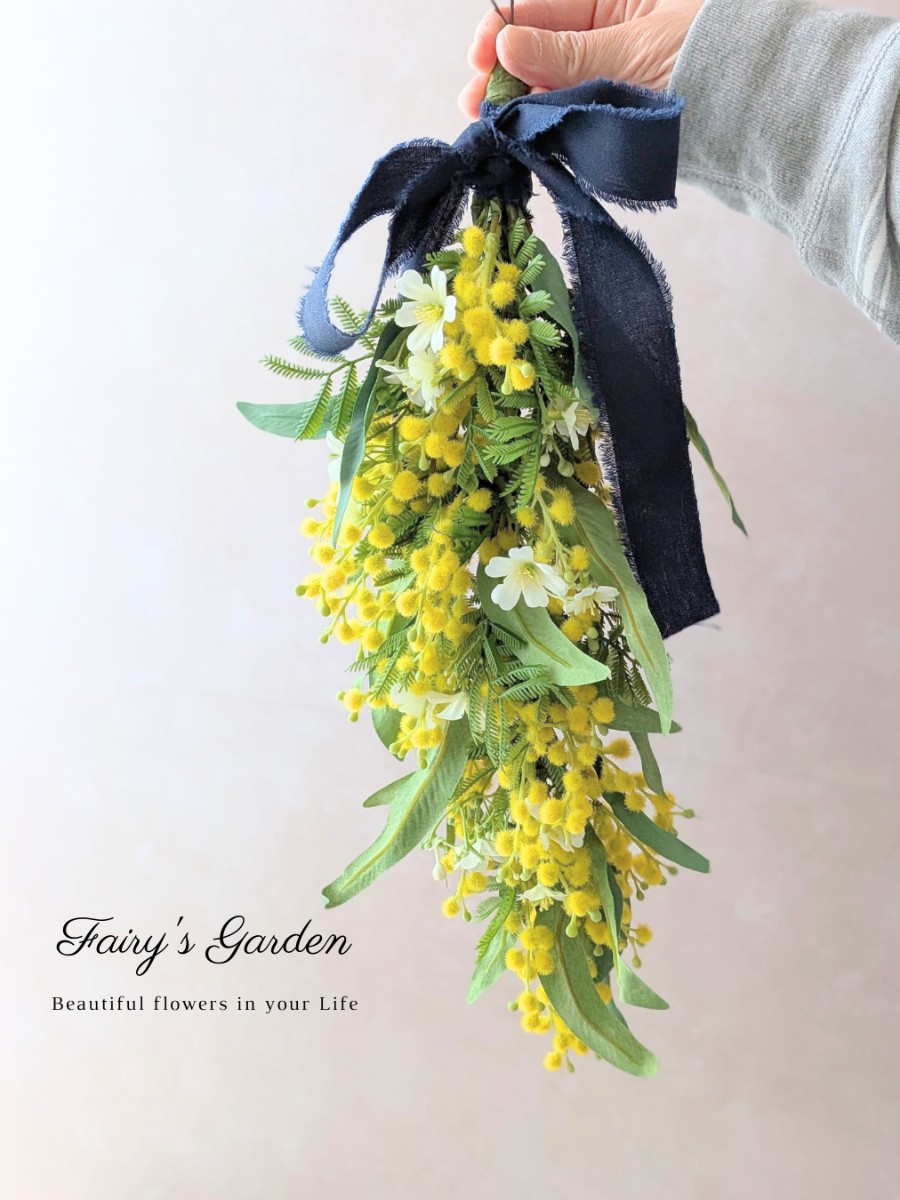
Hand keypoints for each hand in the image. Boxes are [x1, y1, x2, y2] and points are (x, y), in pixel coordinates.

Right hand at [459, 0, 705, 117]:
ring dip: (520, 103)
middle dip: (505, 72)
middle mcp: (609, 29)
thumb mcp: (632, 52)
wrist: (760, 112)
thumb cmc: (708, 60)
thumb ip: (566, 56)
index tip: (480, 59)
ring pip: (550, 84)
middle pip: (540, 46)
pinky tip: (522, 135)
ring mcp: (611, 71)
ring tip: (492, 123)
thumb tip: (506, 47)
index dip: (505, 30)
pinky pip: (570, 114)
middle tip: (476, 103)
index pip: (543, 5)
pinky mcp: (615, 111)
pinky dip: (545, 125)